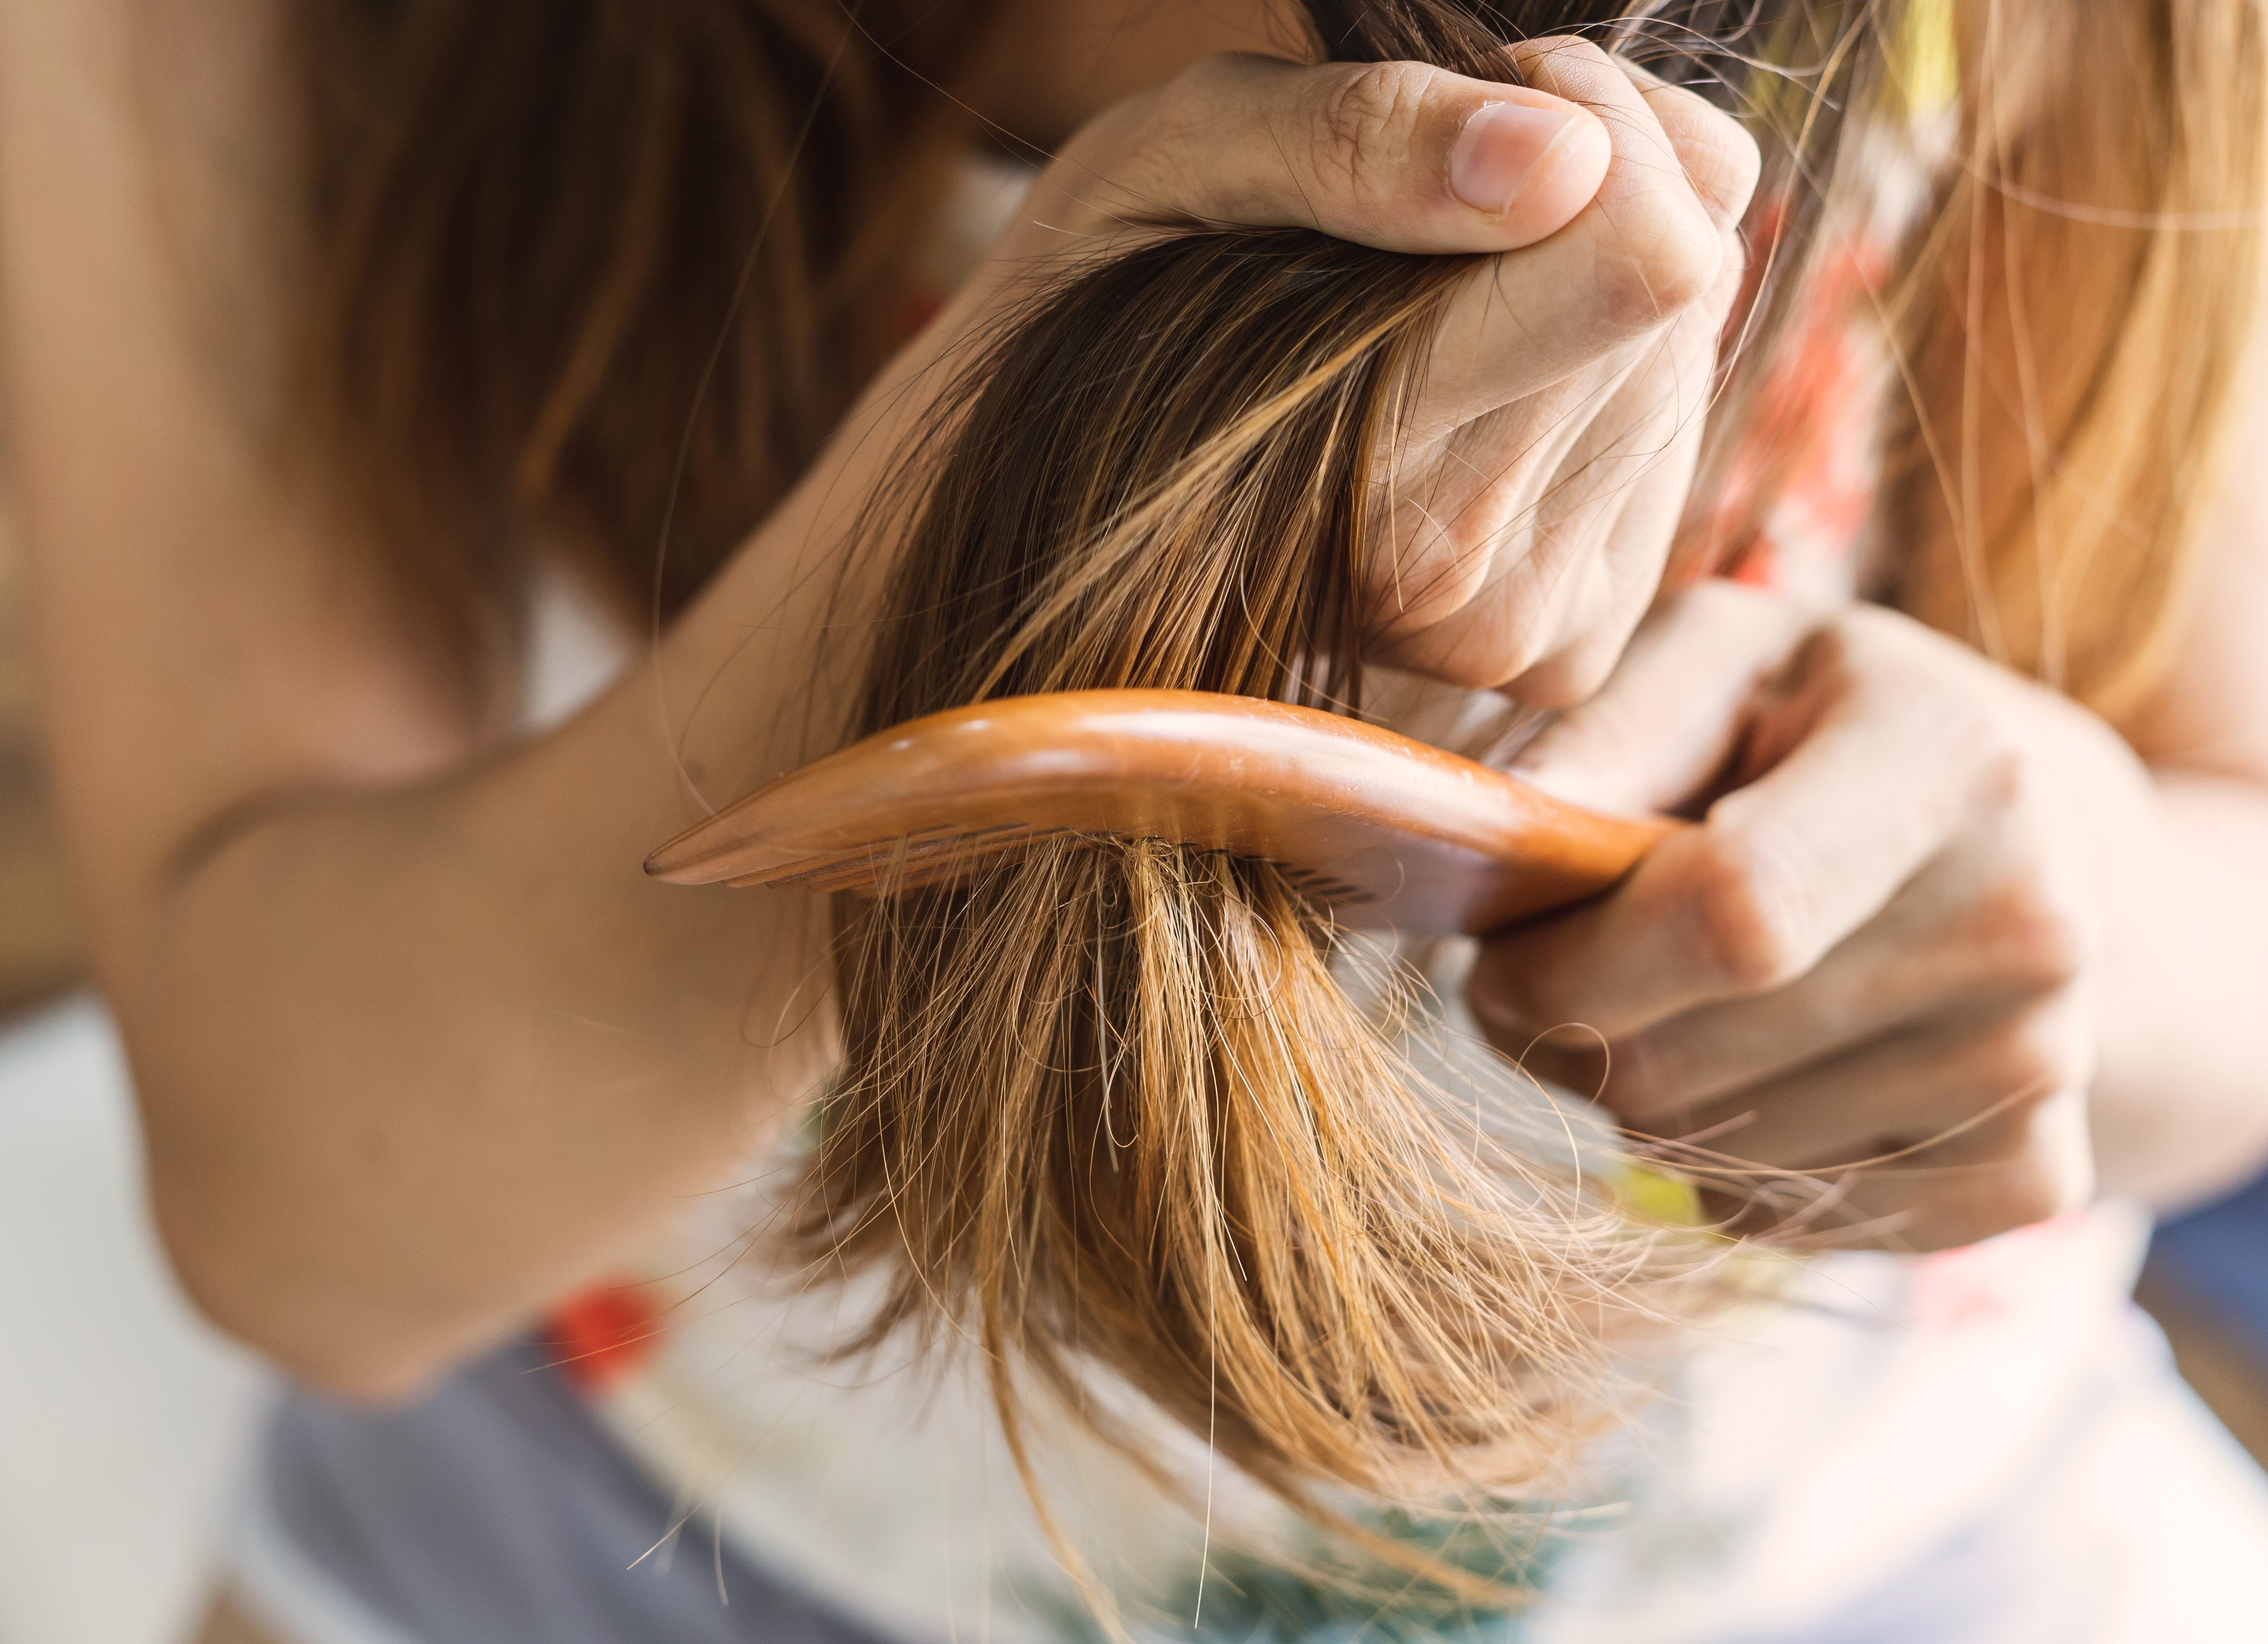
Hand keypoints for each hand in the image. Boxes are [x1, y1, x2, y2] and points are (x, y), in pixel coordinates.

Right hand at [962, 38, 1760, 703]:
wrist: (1056, 518)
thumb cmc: (1099, 309)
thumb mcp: (1175, 159)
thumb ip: (1358, 136)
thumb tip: (1563, 157)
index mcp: (1365, 461)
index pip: (1645, 252)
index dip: (1576, 130)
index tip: (1464, 128)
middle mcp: (1456, 579)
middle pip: (1678, 286)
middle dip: (1576, 206)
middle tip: (1422, 229)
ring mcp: (1517, 634)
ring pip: (1684, 354)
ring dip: (1579, 292)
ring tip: (1424, 320)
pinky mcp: (1564, 648)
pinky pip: (1672, 444)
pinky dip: (1589, 385)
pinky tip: (1468, 395)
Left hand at [1467, 583, 2160, 1250]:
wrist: (2039, 840)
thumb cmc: (1828, 730)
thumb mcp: (1725, 661)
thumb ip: (1609, 729)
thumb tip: (1500, 834)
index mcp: (1949, 760)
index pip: (1731, 916)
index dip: (1570, 966)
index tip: (1497, 961)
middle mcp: (2026, 924)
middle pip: (1692, 1063)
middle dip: (1571, 1040)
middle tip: (1558, 981)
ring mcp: (2040, 1064)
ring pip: (1718, 1158)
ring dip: (1640, 1103)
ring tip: (1674, 1007)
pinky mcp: (2032, 1175)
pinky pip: (1781, 1223)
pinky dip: (1723, 1168)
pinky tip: (1758, 1071)